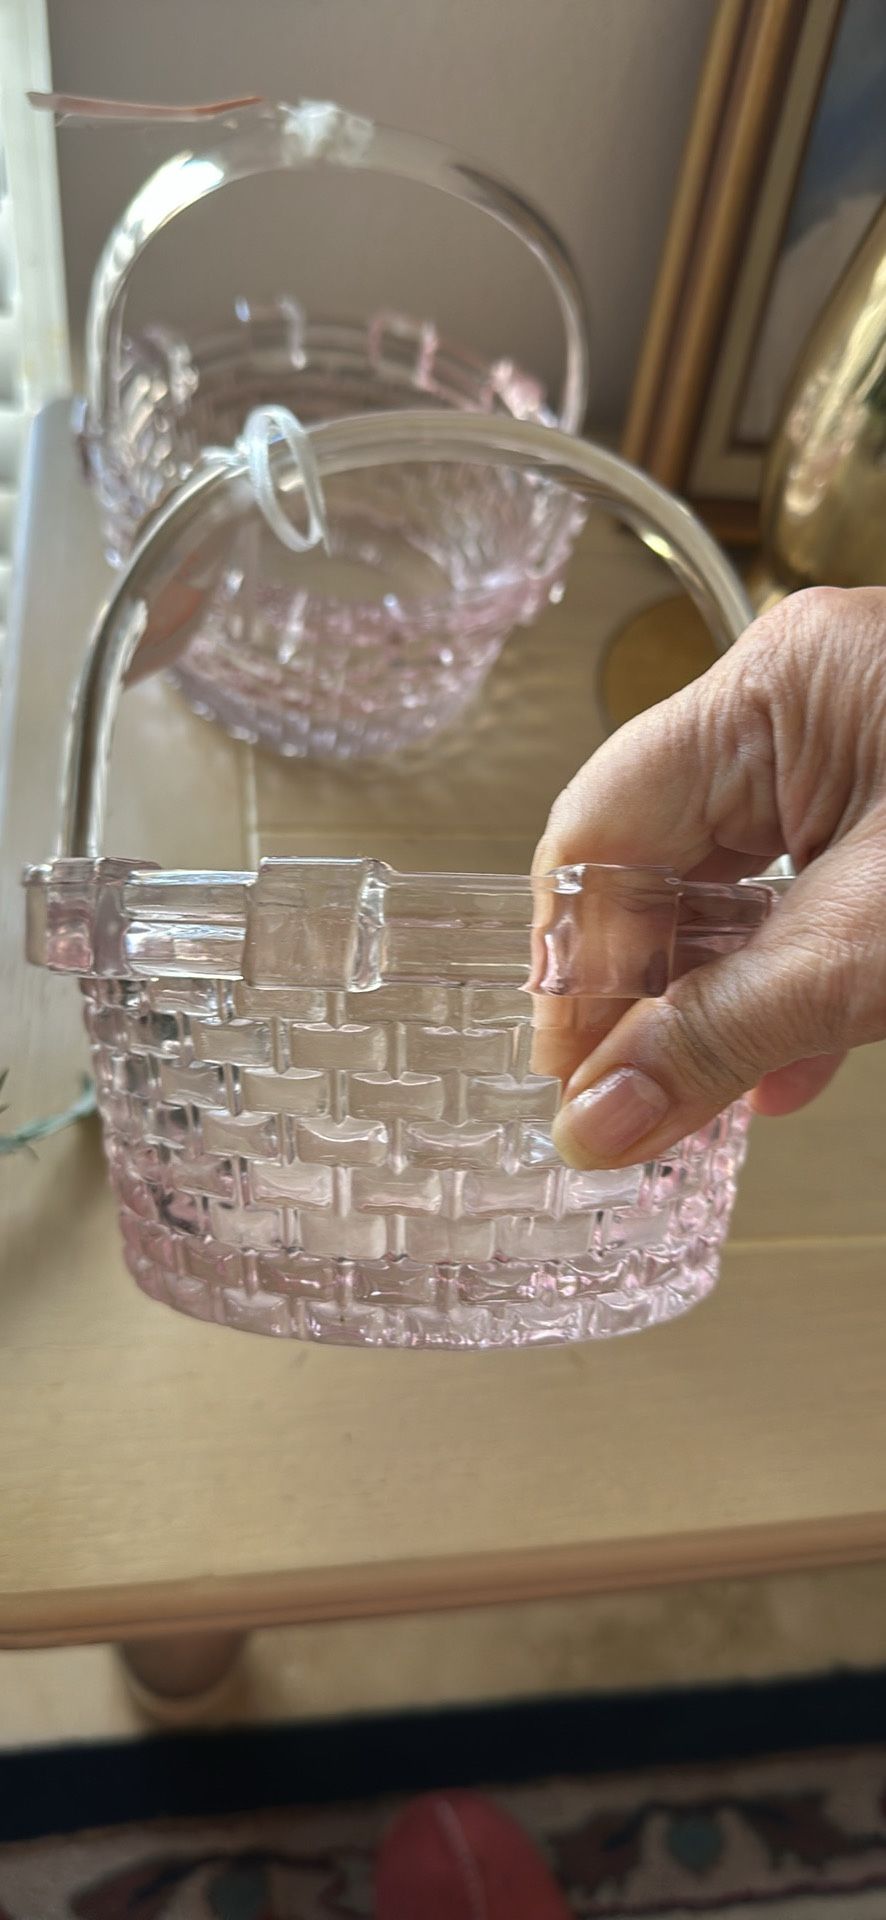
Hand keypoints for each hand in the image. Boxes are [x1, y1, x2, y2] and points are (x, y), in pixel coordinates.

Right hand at [531, 586, 885, 1167]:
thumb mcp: (867, 951)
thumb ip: (724, 1037)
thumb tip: (595, 1124)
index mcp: (776, 684)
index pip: (604, 824)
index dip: (571, 961)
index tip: (568, 1074)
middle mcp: (800, 698)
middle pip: (658, 854)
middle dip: (638, 990)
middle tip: (622, 1103)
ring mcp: (851, 746)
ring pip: (731, 886)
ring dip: (709, 1001)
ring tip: (689, 1102)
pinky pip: (804, 894)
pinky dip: (785, 982)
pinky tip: (779, 1068)